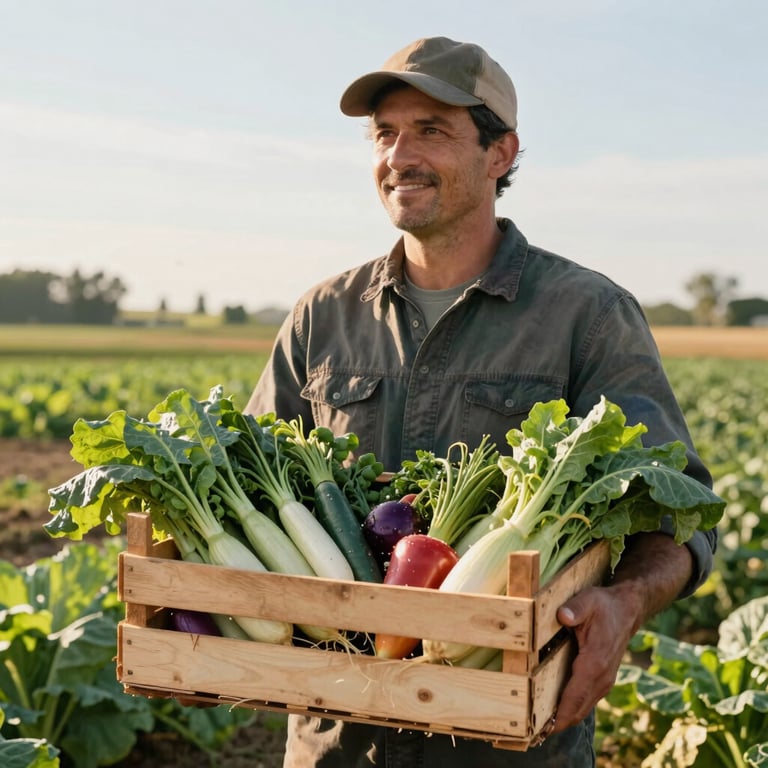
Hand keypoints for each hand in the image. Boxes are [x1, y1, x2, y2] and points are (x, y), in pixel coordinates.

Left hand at [549, 582, 640, 733]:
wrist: (627, 611)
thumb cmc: (604, 606)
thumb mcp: (588, 601)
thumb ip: (574, 609)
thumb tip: (562, 616)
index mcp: (595, 662)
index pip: (574, 695)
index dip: (559, 713)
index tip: (542, 728)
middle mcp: (601, 677)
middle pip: (577, 709)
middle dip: (557, 722)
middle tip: (532, 732)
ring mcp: (603, 681)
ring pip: (582, 708)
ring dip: (564, 718)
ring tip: (539, 727)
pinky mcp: (602, 680)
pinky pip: (585, 701)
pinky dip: (571, 709)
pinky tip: (555, 712)